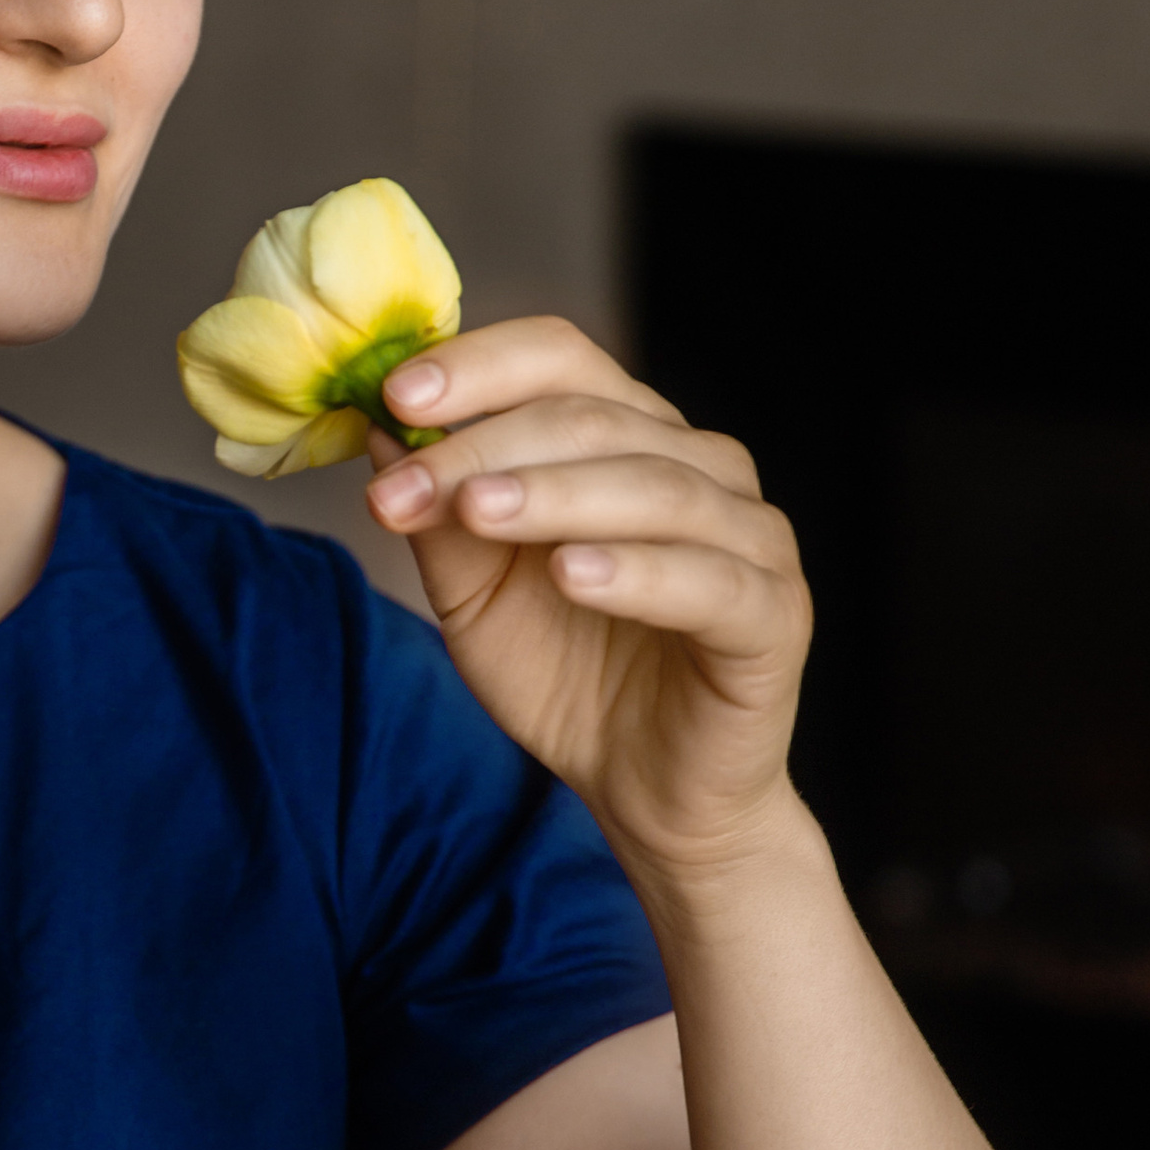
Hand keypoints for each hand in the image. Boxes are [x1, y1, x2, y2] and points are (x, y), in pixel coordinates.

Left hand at [365, 318, 812, 888]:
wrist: (645, 790)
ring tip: (478, 511)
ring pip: (655, 486)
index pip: (562, 359)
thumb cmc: (569, 677)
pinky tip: (572, 574)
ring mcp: (748, 537)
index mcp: (631, 437)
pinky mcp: (773, 616)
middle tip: (403, 486)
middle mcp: (699, 467)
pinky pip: (710, 580)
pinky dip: (638, 572)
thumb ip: (439, 516)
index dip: (479, 367)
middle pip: (593, 418)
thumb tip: (377, 430)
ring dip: (554, 494)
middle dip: (485, 448)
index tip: (395, 394)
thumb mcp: (475, 594)